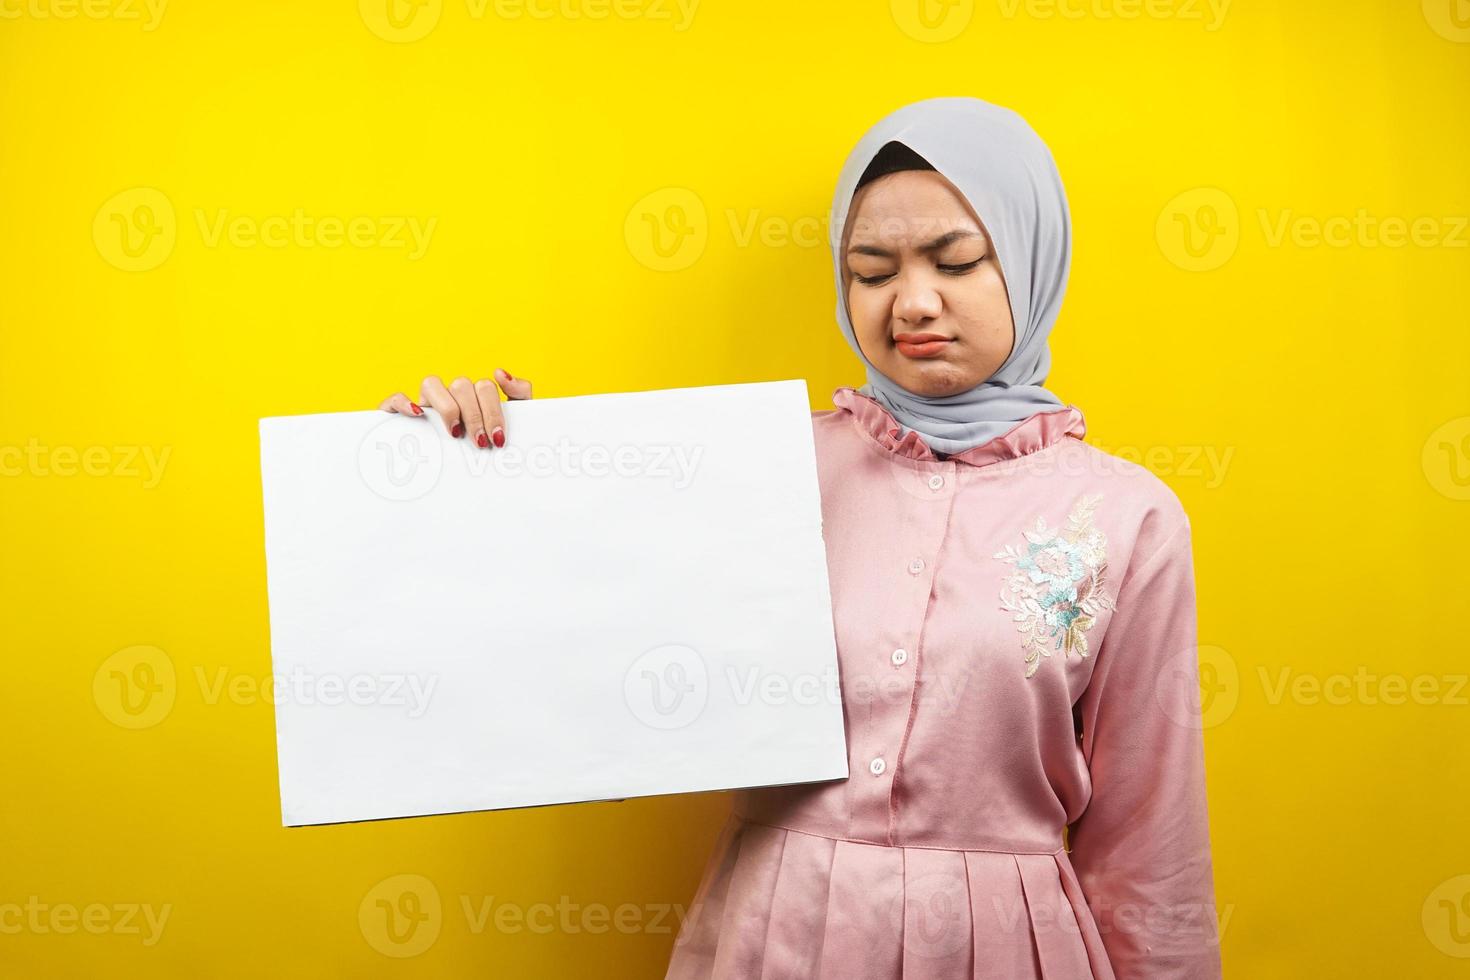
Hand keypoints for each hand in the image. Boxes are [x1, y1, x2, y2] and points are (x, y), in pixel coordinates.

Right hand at [378, 368, 533, 447]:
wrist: (465, 483)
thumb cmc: (485, 450)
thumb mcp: (511, 423)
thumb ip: (519, 395)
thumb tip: (500, 373)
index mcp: (474, 397)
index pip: (484, 386)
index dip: (492, 410)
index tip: (498, 438)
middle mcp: (449, 396)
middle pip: (461, 385)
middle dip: (475, 415)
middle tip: (481, 442)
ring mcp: (425, 404)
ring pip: (431, 383)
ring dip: (447, 408)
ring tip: (455, 433)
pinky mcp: (401, 415)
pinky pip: (395, 398)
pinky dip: (403, 402)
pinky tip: (417, 415)